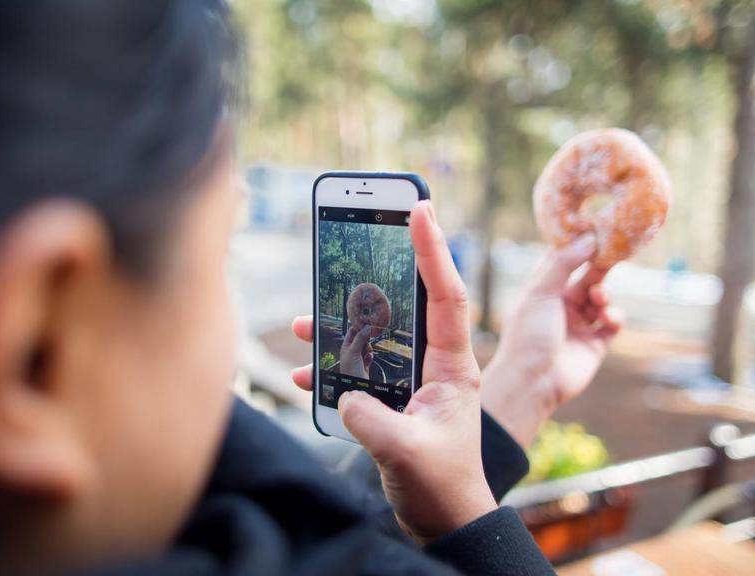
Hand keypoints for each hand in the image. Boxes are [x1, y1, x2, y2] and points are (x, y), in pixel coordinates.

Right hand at [290, 200, 495, 542]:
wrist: (441, 518)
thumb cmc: (442, 486)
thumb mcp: (408, 452)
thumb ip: (373, 420)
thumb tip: (343, 394)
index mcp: (453, 368)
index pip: (446, 297)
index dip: (434, 251)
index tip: (420, 209)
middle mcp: (433, 365)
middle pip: (403, 305)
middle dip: (374, 276)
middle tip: (354, 238)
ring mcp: (410, 379)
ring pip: (371, 336)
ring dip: (336, 327)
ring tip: (302, 321)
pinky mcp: (390, 398)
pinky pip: (355, 370)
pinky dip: (328, 369)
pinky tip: (304, 374)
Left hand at [338, 324, 372, 378]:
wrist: (356, 387)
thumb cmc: (350, 371)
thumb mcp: (353, 352)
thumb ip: (360, 339)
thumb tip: (366, 327)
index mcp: (345, 347)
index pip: (352, 332)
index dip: (358, 327)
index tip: (367, 322)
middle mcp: (351, 352)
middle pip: (361, 339)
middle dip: (365, 340)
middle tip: (368, 339)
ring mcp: (358, 358)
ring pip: (366, 347)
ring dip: (368, 349)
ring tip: (367, 353)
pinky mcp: (364, 365)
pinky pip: (369, 356)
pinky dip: (370, 357)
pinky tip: (369, 359)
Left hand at [480, 233, 622, 448]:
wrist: (534, 381)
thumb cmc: (529, 335)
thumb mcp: (541, 292)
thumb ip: (564, 263)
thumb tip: (589, 237)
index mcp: (543, 289)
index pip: (565, 260)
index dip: (581, 245)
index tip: (598, 229)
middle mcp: (561, 304)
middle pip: (588, 276)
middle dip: (601, 267)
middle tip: (613, 254)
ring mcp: (579, 324)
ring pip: (602, 298)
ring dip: (605, 294)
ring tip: (599, 299)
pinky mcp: (595, 343)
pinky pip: (613, 322)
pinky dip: (615, 316)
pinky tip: (608, 318)